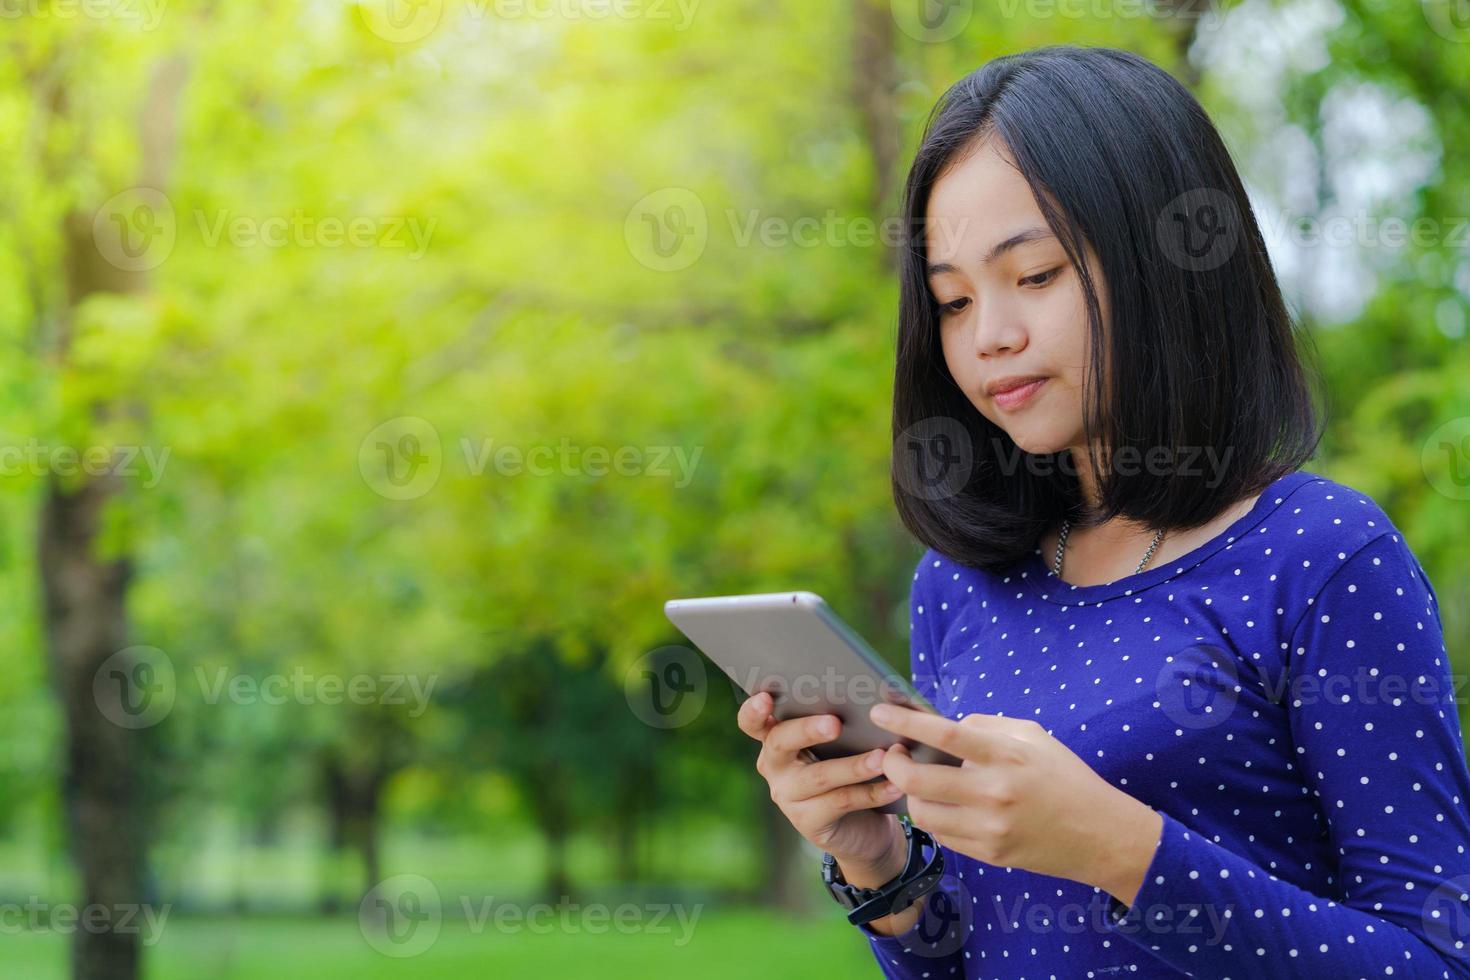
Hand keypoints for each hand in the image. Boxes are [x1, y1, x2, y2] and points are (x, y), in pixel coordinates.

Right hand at [736, 691, 905, 872]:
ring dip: (852, 766)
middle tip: (835, 723)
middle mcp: (774, 766)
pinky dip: (871, 792)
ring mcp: (787, 796)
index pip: (752, 723)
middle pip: (781, 743)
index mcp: (775, 738)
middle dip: (807, 730)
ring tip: (881, 757)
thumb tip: (872, 696)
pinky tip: (894, 786)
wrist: (865, 826)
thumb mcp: (842, 743)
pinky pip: (841, 802)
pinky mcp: (807, 822)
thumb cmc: (851, 767)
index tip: (765, 698)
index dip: (753, 711)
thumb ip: (841, 720)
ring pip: (818, 776)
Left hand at [869, 702, 1161, 904]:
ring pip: (922, 813)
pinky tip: (943, 805)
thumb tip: (942, 724)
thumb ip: (986, 726)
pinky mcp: (989, 854)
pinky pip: (942, 835)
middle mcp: (994, 793)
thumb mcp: (1032, 736)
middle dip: (893, 764)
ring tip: (920, 781)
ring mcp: (989, 828)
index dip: (905, 722)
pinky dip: (935, 817)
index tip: (879, 712)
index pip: (943, 733)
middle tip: (892, 754)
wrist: (1100, 834)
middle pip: (917, 780)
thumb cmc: (1064, 776)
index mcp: (1005, 755)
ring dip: (911, 795)